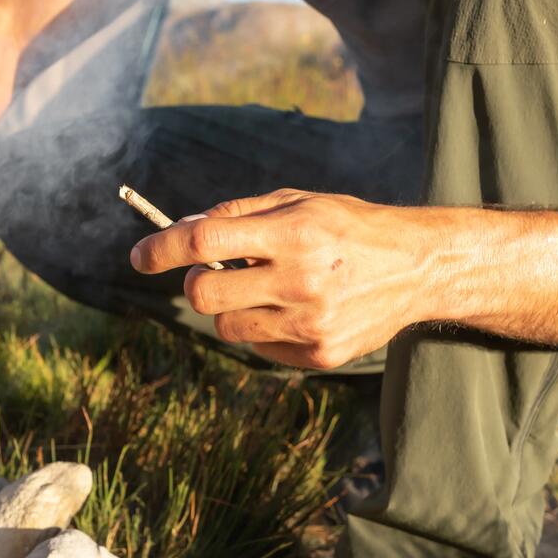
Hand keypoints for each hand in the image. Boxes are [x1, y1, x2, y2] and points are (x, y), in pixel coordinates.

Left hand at [128, 188, 437, 369]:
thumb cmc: (348, 227)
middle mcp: (301, 280)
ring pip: (227, 327)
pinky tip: (296, 309)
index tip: (139, 256)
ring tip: (266, 289)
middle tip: (212, 274)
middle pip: (203, 295)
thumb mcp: (299, 202)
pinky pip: (259, 348)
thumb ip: (238, 215)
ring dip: (231, 308)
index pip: (204, 242)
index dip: (161, 249)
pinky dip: (262, 329)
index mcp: (294, 233)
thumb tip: (179, 230)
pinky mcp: (319, 354)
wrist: (417, 268)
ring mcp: (310, 323)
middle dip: (194, 284)